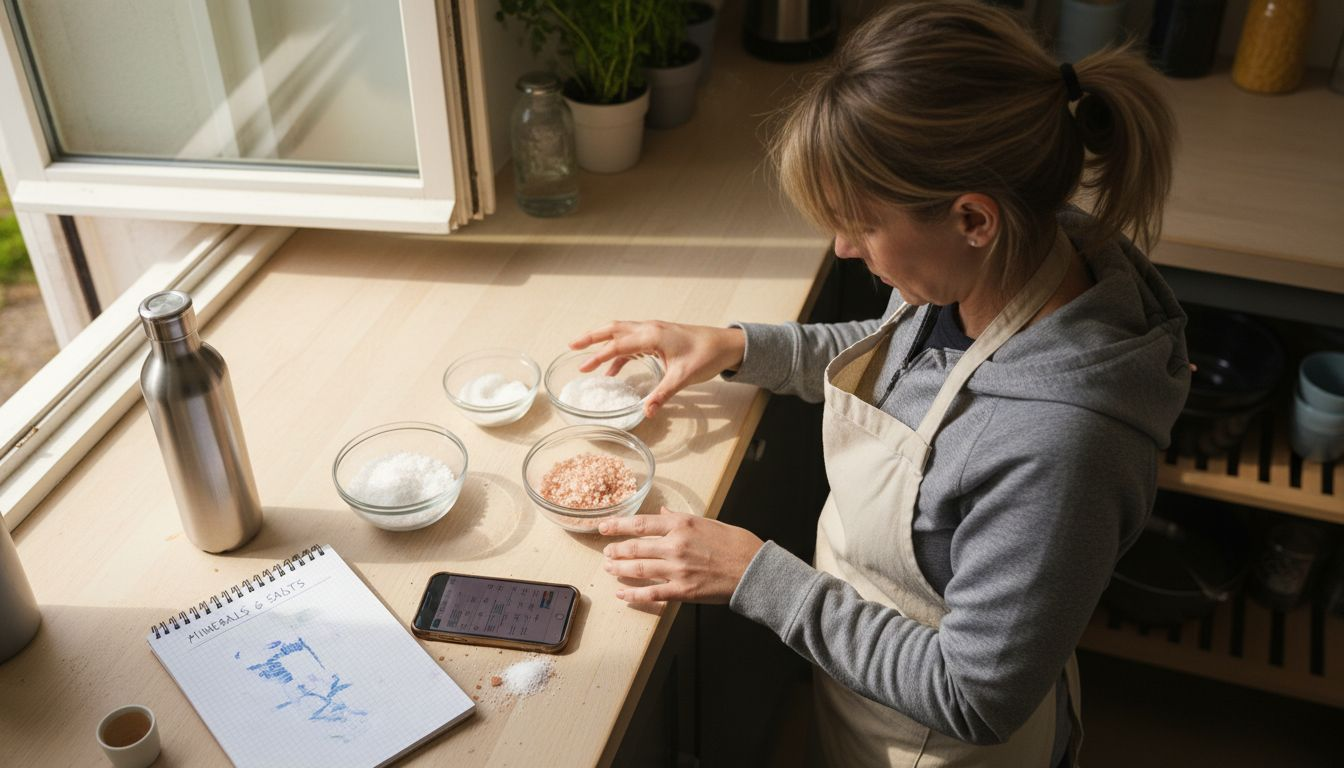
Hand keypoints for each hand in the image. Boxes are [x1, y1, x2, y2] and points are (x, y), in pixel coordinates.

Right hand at [569, 321, 745, 417]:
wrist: (726, 344)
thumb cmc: (706, 356)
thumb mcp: (683, 378)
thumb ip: (663, 394)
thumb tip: (647, 412)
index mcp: (652, 335)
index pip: (618, 345)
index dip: (598, 356)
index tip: (583, 368)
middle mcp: (649, 328)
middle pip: (613, 329)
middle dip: (591, 337)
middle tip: (571, 346)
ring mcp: (653, 330)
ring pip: (620, 331)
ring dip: (602, 341)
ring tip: (584, 354)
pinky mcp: (658, 336)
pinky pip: (632, 341)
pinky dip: (619, 352)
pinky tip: (613, 370)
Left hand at [598, 507, 764, 603]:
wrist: (755, 569)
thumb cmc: (736, 544)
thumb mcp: (707, 522)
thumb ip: (680, 518)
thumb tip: (661, 513)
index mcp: (682, 525)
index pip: (641, 524)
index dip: (618, 526)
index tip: (605, 527)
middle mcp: (676, 545)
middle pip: (635, 546)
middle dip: (616, 550)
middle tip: (606, 552)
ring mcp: (678, 569)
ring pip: (639, 568)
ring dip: (620, 569)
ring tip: (609, 568)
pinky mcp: (683, 590)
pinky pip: (652, 593)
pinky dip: (634, 594)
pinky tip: (622, 594)